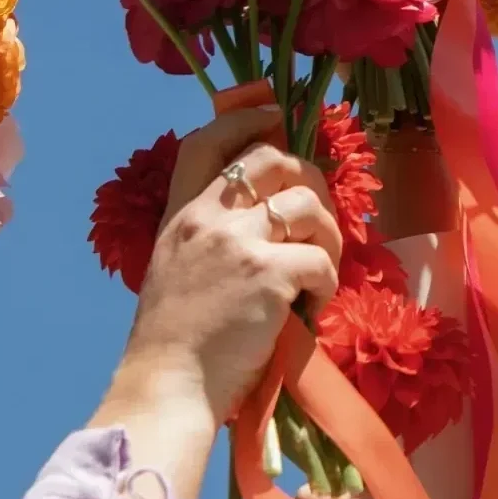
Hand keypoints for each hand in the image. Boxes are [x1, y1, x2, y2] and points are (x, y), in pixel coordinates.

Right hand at [118, 106, 341, 425]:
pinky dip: (328, 281)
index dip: (243, 118)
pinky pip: (321, 259)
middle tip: (318, 217)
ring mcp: (239, 243)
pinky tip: (314, 304)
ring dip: (329, 234)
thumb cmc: (172, 341)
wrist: (168, 387)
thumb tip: (260, 214)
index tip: (272, 112)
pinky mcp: (269, 275)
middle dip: (308, 178)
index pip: (206, 141)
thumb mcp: (174, 267)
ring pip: (307, 204)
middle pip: (272, 159)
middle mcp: (207, 218)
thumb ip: (206, 234)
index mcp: (180, 215)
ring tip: (321, 269)